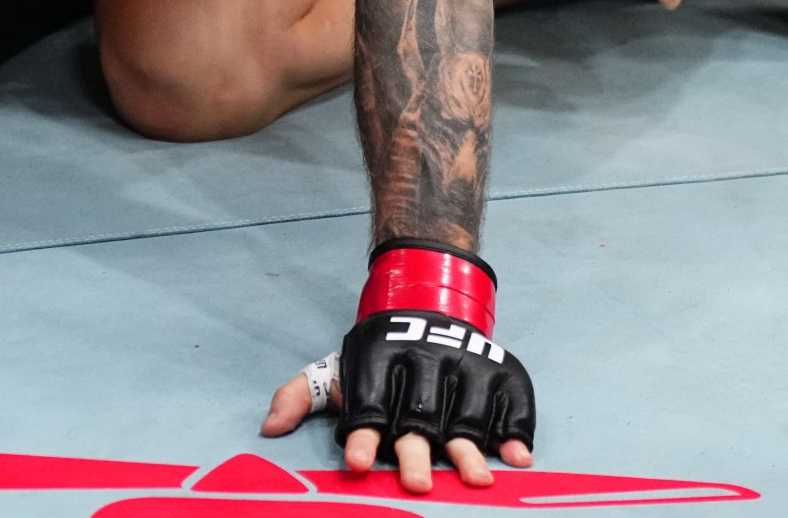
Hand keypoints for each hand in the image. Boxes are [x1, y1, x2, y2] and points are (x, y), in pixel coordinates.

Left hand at [260, 348, 531, 494]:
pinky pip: (512, 403)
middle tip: (417, 485)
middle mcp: (424, 361)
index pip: (367, 403)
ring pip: (467, 413)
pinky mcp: (501, 371)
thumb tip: (268, 428)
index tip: (356, 463)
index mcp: (378, 360)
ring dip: (470, 448)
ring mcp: (466, 366)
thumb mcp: (336, 366)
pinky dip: (516, 430)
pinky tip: (518, 457)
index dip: (361, 434)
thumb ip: (300, 394)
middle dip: (417, 451)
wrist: (429, 303)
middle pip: (419, 415)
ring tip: (475, 480)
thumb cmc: (378, 357)